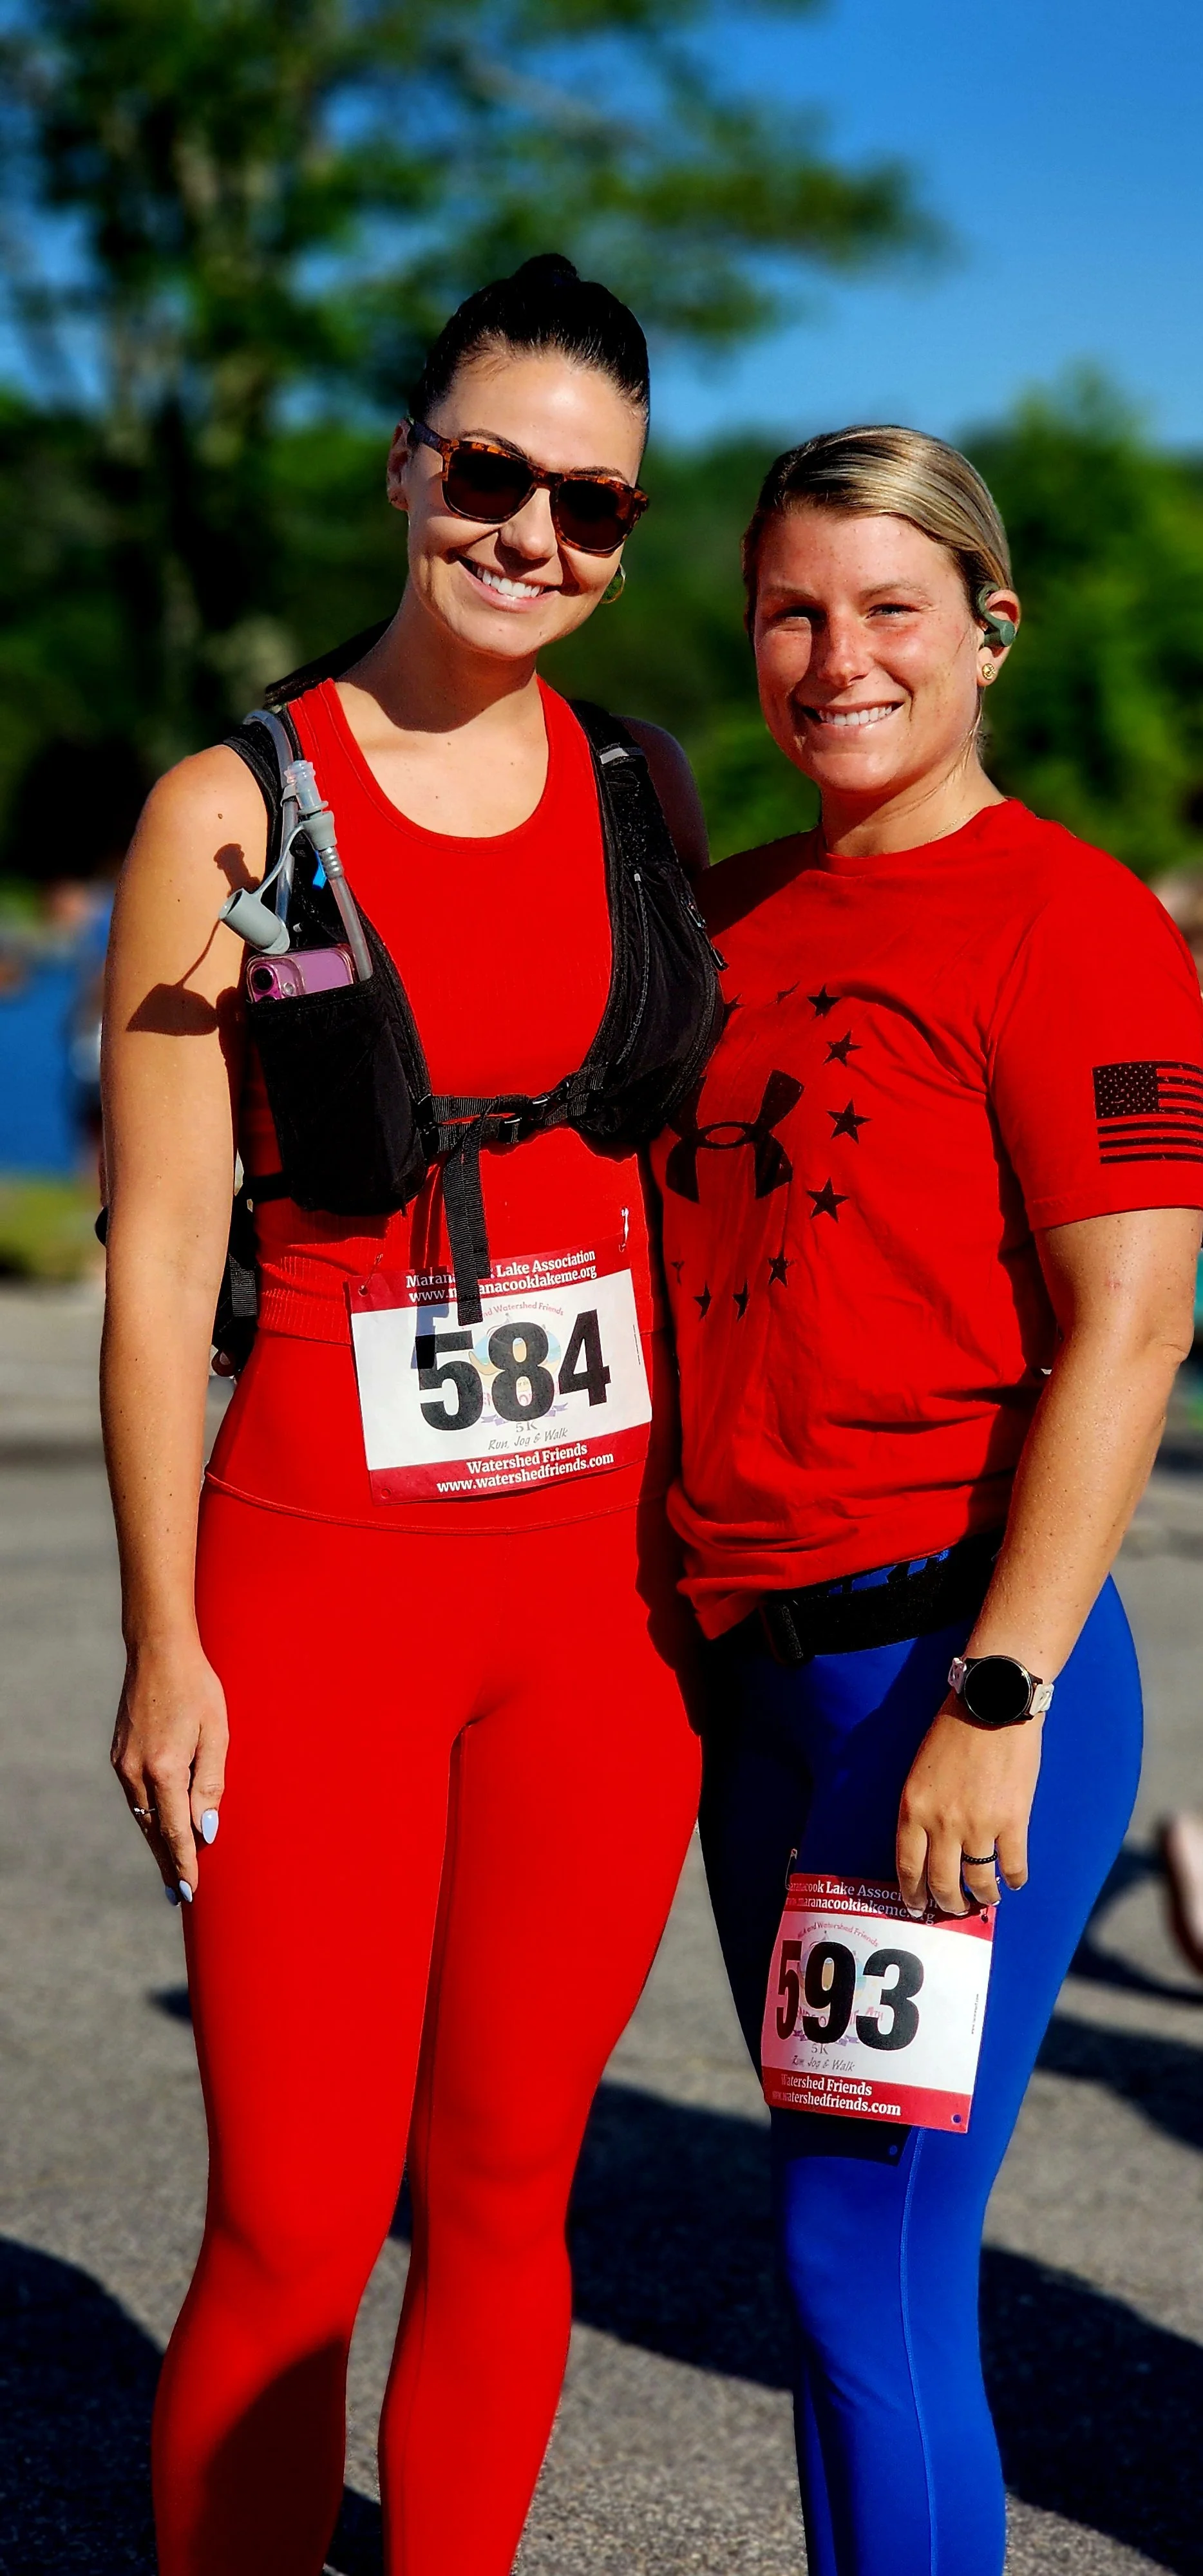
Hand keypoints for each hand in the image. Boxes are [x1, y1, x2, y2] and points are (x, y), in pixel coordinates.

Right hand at [111, 1637, 228, 1902]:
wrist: (159, 1651)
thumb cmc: (198, 1687)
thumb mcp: (218, 1732)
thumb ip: (212, 1783)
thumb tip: (205, 1830)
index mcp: (165, 1768)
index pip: (176, 1831)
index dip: (184, 1864)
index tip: (190, 1891)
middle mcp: (136, 1771)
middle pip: (154, 1831)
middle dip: (167, 1863)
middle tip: (179, 1895)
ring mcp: (123, 1763)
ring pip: (142, 1815)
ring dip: (156, 1843)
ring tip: (170, 1870)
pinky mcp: (118, 1755)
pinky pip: (135, 1796)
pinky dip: (147, 1817)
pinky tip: (157, 1827)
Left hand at [896, 1694, 1043, 1915]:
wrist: (993, 1705)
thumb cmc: (955, 1731)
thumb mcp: (921, 1772)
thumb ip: (922, 1809)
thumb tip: (930, 1846)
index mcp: (914, 1809)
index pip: (908, 1867)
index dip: (913, 1894)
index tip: (917, 1907)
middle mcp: (942, 1824)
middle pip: (942, 1882)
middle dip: (948, 1903)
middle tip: (955, 1907)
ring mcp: (979, 1825)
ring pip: (979, 1880)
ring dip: (983, 1896)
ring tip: (986, 1898)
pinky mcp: (1013, 1821)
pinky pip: (1013, 1865)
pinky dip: (1014, 1879)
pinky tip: (1013, 1881)